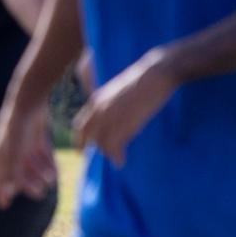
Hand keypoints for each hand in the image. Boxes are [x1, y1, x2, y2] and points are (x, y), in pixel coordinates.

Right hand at [0, 98, 56, 208]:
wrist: (30, 102)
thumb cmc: (17, 129)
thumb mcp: (13, 153)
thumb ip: (12, 172)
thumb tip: (10, 189)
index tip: (3, 205)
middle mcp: (9, 149)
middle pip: (16, 173)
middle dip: (27, 185)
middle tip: (39, 194)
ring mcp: (23, 142)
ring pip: (30, 165)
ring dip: (39, 175)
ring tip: (50, 182)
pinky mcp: (37, 136)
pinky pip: (42, 155)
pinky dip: (47, 164)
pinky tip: (55, 172)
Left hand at [72, 48, 175, 166]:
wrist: (155, 74)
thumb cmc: (142, 81)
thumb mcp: (118, 92)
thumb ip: (109, 105)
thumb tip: (111, 121)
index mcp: (97, 100)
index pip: (81, 124)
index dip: (79, 139)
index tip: (81, 150)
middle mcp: (100, 109)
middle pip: (88, 135)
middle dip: (90, 148)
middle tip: (98, 158)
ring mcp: (112, 116)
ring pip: (102, 142)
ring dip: (108, 153)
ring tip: (117, 160)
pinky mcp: (125, 122)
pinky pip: (115, 145)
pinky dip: (116, 156)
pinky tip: (121, 162)